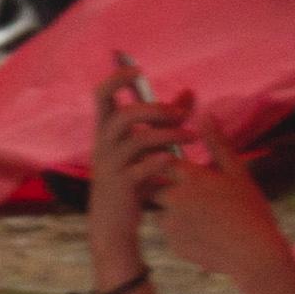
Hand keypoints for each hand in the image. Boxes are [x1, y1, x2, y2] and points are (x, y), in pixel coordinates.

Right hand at [86, 76, 175, 260]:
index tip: (138, 70)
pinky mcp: (122, 186)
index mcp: (106, 130)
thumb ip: (166, 119)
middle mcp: (103, 144)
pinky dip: (160, 162)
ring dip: (168, 135)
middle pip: (124, 116)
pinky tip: (176, 161)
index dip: (117, 79)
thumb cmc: (132, 179)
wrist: (114, 223)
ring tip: (192, 137)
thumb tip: (190, 92)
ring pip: (137, 141)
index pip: (101, 95)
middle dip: (155, 111)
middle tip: (182, 114)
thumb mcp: (145, 146)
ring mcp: (111, 166)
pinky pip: (141, 168)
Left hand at [137, 91, 290, 293]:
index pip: (160, 160)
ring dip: (170, 212)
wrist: (256, 255)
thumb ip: (218, 145)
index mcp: (192, 177)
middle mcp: (176, 197)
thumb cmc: (251, 212)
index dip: (162, 161)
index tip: (170, 166)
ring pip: (158, 212)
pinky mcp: (172, 244)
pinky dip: (180, 234)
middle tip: (188, 196)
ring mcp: (172, 222)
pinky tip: (204, 237)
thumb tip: (205, 115)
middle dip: (162, 188)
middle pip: (152, 186)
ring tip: (201, 219)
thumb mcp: (238, 174)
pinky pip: (168, 234)